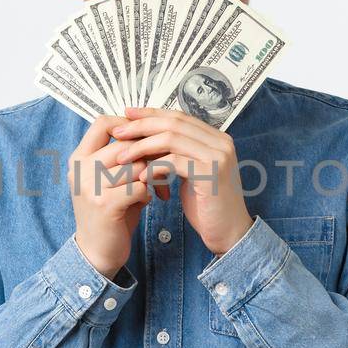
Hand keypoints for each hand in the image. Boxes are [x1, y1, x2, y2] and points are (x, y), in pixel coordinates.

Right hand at [70, 115, 153, 278]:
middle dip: (150, 155)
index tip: (146, 139)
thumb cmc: (110, 212)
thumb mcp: (109, 180)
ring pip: (136, 166)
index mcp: (79, 158)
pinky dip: (149, 194)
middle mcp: (80, 169)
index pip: (103, 123)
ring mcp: (90, 186)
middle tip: (163, 168)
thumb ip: (123, 157)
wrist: (97, 252)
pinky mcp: (104, 205)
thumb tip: (153, 131)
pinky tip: (148, 202)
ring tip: (156, 188)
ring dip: (152, 177)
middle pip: (126, 144)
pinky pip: (139, 187)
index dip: (129, 126)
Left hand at [110, 106, 253, 255]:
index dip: (151, 114)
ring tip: (122, 157)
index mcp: (216, 138)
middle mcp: (220, 142)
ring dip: (142, 147)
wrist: (229, 233)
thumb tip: (147, 139)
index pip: (179, 116)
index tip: (127, 115)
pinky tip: (140, 177)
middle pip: (174, 123)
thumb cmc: (207, 205)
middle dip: (142, 126)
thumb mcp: (190, 173)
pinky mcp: (211, 173)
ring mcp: (218, 156)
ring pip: (171, 139)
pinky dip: (154, 168)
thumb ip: (177, 154)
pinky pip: (174, 162)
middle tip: (118, 132)